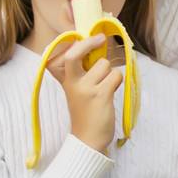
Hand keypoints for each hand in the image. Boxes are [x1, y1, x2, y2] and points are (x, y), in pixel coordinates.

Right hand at [51, 34, 122, 155]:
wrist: (87, 140)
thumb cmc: (85, 114)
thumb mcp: (76, 92)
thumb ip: (81, 73)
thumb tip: (98, 49)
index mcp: (64, 81)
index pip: (61, 56)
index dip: (73, 43)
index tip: (83, 37)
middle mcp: (71, 83)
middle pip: (75, 53)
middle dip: (90, 42)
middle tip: (101, 38)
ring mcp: (85, 88)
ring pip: (104, 64)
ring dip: (110, 73)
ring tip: (105, 88)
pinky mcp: (100, 95)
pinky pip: (115, 75)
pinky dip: (117, 81)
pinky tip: (111, 93)